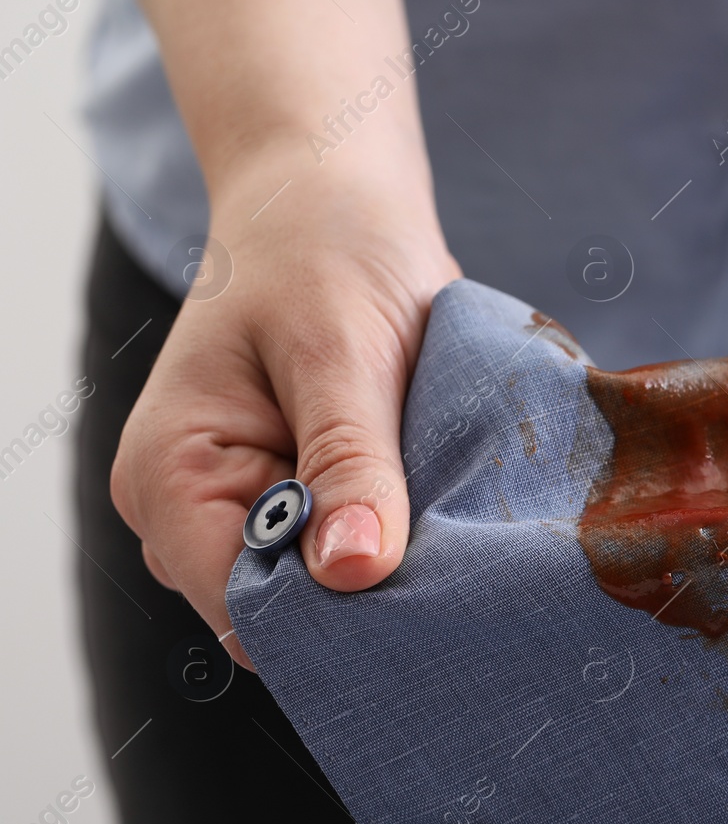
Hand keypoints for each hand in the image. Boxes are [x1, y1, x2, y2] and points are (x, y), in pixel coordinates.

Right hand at [111, 151, 459, 667]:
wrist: (332, 199)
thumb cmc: (326, 252)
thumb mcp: (344, 353)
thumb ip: (349, 462)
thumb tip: (352, 572)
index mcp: (169, 477)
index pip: (243, 612)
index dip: (334, 624)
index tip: (427, 606)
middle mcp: (187, 510)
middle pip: (281, 615)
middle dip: (368, 599)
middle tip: (462, 567)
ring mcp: (238, 507)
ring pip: (319, 590)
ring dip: (388, 563)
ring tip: (452, 517)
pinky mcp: (288, 495)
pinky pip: (341, 549)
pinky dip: (393, 534)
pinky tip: (438, 503)